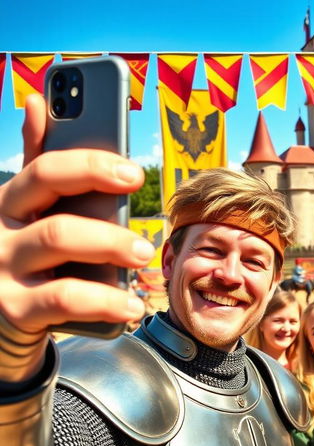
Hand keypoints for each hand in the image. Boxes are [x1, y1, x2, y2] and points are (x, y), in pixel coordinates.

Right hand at [0, 94, 152, 380]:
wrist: (2, 322)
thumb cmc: (26, 261)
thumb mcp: (28, 214)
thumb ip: (38, 167)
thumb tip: (37, 103)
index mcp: (10, 202)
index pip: (45, 170)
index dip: (91, 166)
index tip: (135, 173)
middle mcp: (0, 231)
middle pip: (52, 205)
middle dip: (107, 217)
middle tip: (147, 240)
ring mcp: (3, 270)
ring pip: (57, 243)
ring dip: (109, 249)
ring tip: (143, 259)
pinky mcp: (13, 309)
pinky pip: (63, 299)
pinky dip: (103, 302)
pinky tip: (130, 306)